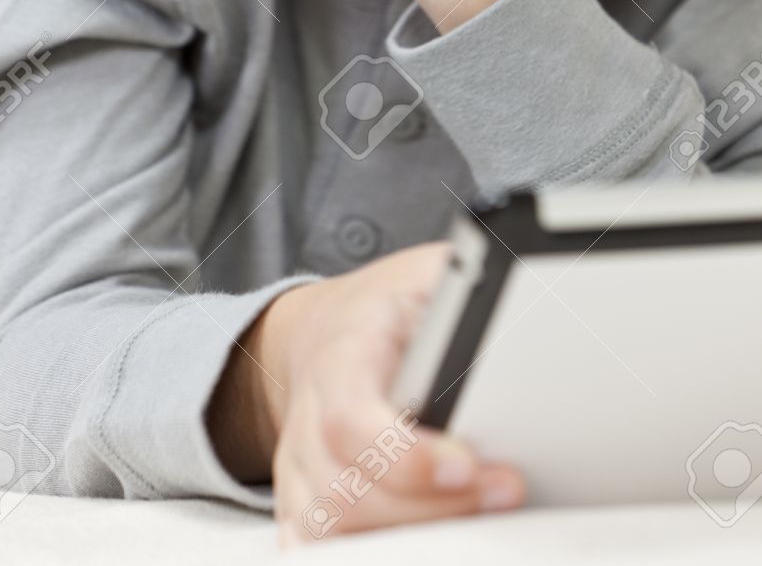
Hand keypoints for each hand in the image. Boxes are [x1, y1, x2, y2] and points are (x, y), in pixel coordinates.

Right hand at [255, 242, 524, 546]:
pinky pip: (317, 544)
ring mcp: (300, 464)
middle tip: (505, 489)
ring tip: (480, 513)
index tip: (467, 466)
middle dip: (432, 507)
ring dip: (412, 534)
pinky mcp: (305, 500)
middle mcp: (309, 416)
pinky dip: (367, 548)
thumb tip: (512, 295)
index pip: (349, 420)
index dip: (403, 458)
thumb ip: (460, 284)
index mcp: (340, 355)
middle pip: (347, 492)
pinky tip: (421, 539)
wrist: (327, 330)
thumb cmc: (383, 307)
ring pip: (332, 529)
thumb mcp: (424, 274)